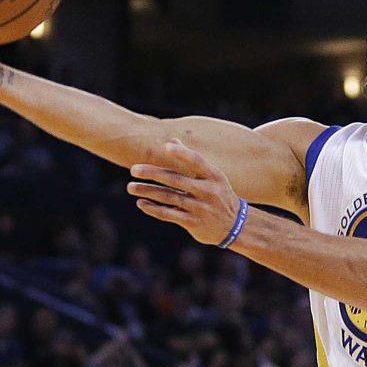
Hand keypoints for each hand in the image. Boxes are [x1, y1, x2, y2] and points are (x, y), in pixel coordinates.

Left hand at [128, 141, 243, 245]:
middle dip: (153, 173)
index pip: (197, 161)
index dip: (182, 153)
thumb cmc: (219, 195)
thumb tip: (172, 140)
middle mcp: (208, 191)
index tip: (166, 146)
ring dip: (147, 191)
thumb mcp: (213, 177)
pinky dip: (153, 209)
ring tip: (131, 187)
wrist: (235, 226)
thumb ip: (192, 160)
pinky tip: (141, 203)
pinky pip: (169, 214)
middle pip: (176, 179)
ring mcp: (201, 208)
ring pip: (169, 197)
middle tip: (133, 169)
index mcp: (214, 176)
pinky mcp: (193, 223)